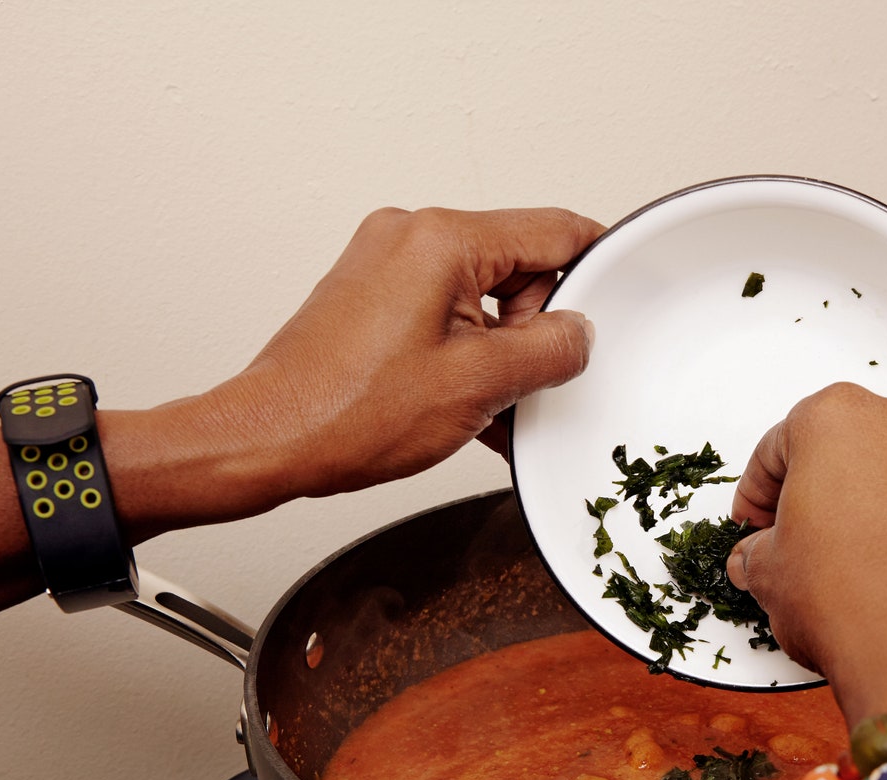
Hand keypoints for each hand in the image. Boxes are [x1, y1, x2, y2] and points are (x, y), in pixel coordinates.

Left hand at [196, 206, 603, 500]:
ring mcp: (385, 264)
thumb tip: (577, 334)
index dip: (595, 265)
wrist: (269, 440)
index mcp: (441, 240)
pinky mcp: (371, 296)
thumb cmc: (347, 412)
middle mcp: (408, 236)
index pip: (552, 231)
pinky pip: (445, 312)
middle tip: (522, 381)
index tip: (617, 294)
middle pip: (517, 265)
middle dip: (534, 326)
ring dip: (499, 348)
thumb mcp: (481, 384)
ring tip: (483, 403)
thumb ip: (550, 349)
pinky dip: (466, 352)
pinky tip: (466, 403)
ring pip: (482, 295)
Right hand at [725, 383, 886, 727]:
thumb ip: (758, 552)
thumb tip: (760, 559)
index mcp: (838, 419)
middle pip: (852, 447)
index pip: (781, 444)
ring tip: (862, 559)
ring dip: (885, 505)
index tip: (758, 518)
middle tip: (806, 537)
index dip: (759, 489)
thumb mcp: (769, 574)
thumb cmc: (854, 603)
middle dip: (827, 490)